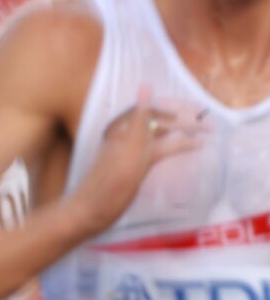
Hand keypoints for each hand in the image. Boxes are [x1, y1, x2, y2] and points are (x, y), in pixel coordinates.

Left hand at [70, 86, 206, 236]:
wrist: (87, 214)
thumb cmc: (107, 188)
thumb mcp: (128, 153)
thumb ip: (139, 120)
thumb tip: (145, 86)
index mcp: (123, 130)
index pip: (156, 110)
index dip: (181, 112)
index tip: (205, 120)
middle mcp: (124, 136)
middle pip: (158, 120)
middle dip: (184, 121)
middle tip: (212, 128)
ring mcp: (125, 150)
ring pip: (157, 134)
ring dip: (179, 132)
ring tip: (203, 136)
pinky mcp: (128, 165)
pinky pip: (154, 148)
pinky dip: (171, 146)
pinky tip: (182, 149)